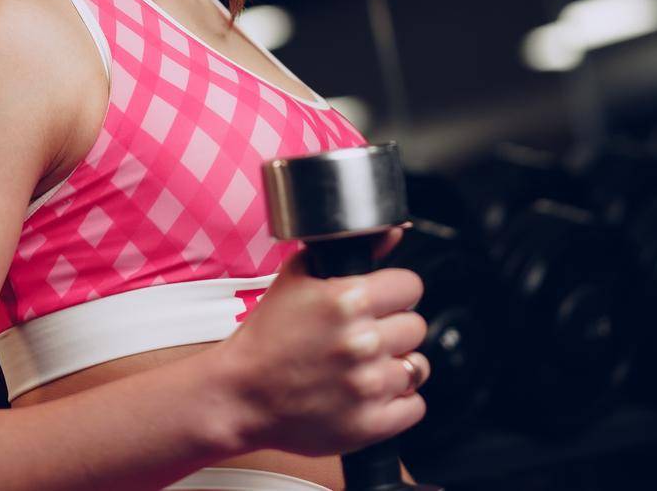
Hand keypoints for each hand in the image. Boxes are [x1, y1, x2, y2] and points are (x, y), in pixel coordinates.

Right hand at [206, 225, 430, 457]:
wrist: (239, 395)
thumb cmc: (266, 336)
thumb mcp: (297, 277)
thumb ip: (350, 249)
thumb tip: (393, 232)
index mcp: (347, 300)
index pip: (410, 286)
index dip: (395, 292)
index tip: (382, 302)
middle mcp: (362, 342)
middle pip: (416, 326)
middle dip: (393, 329)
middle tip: (365, 337)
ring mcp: (368, 386)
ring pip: (417, 366)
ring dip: (396, 366)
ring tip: (365, 367)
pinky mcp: (369, 424)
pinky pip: (415, 406)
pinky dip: (397, 402)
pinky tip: (369, 394)